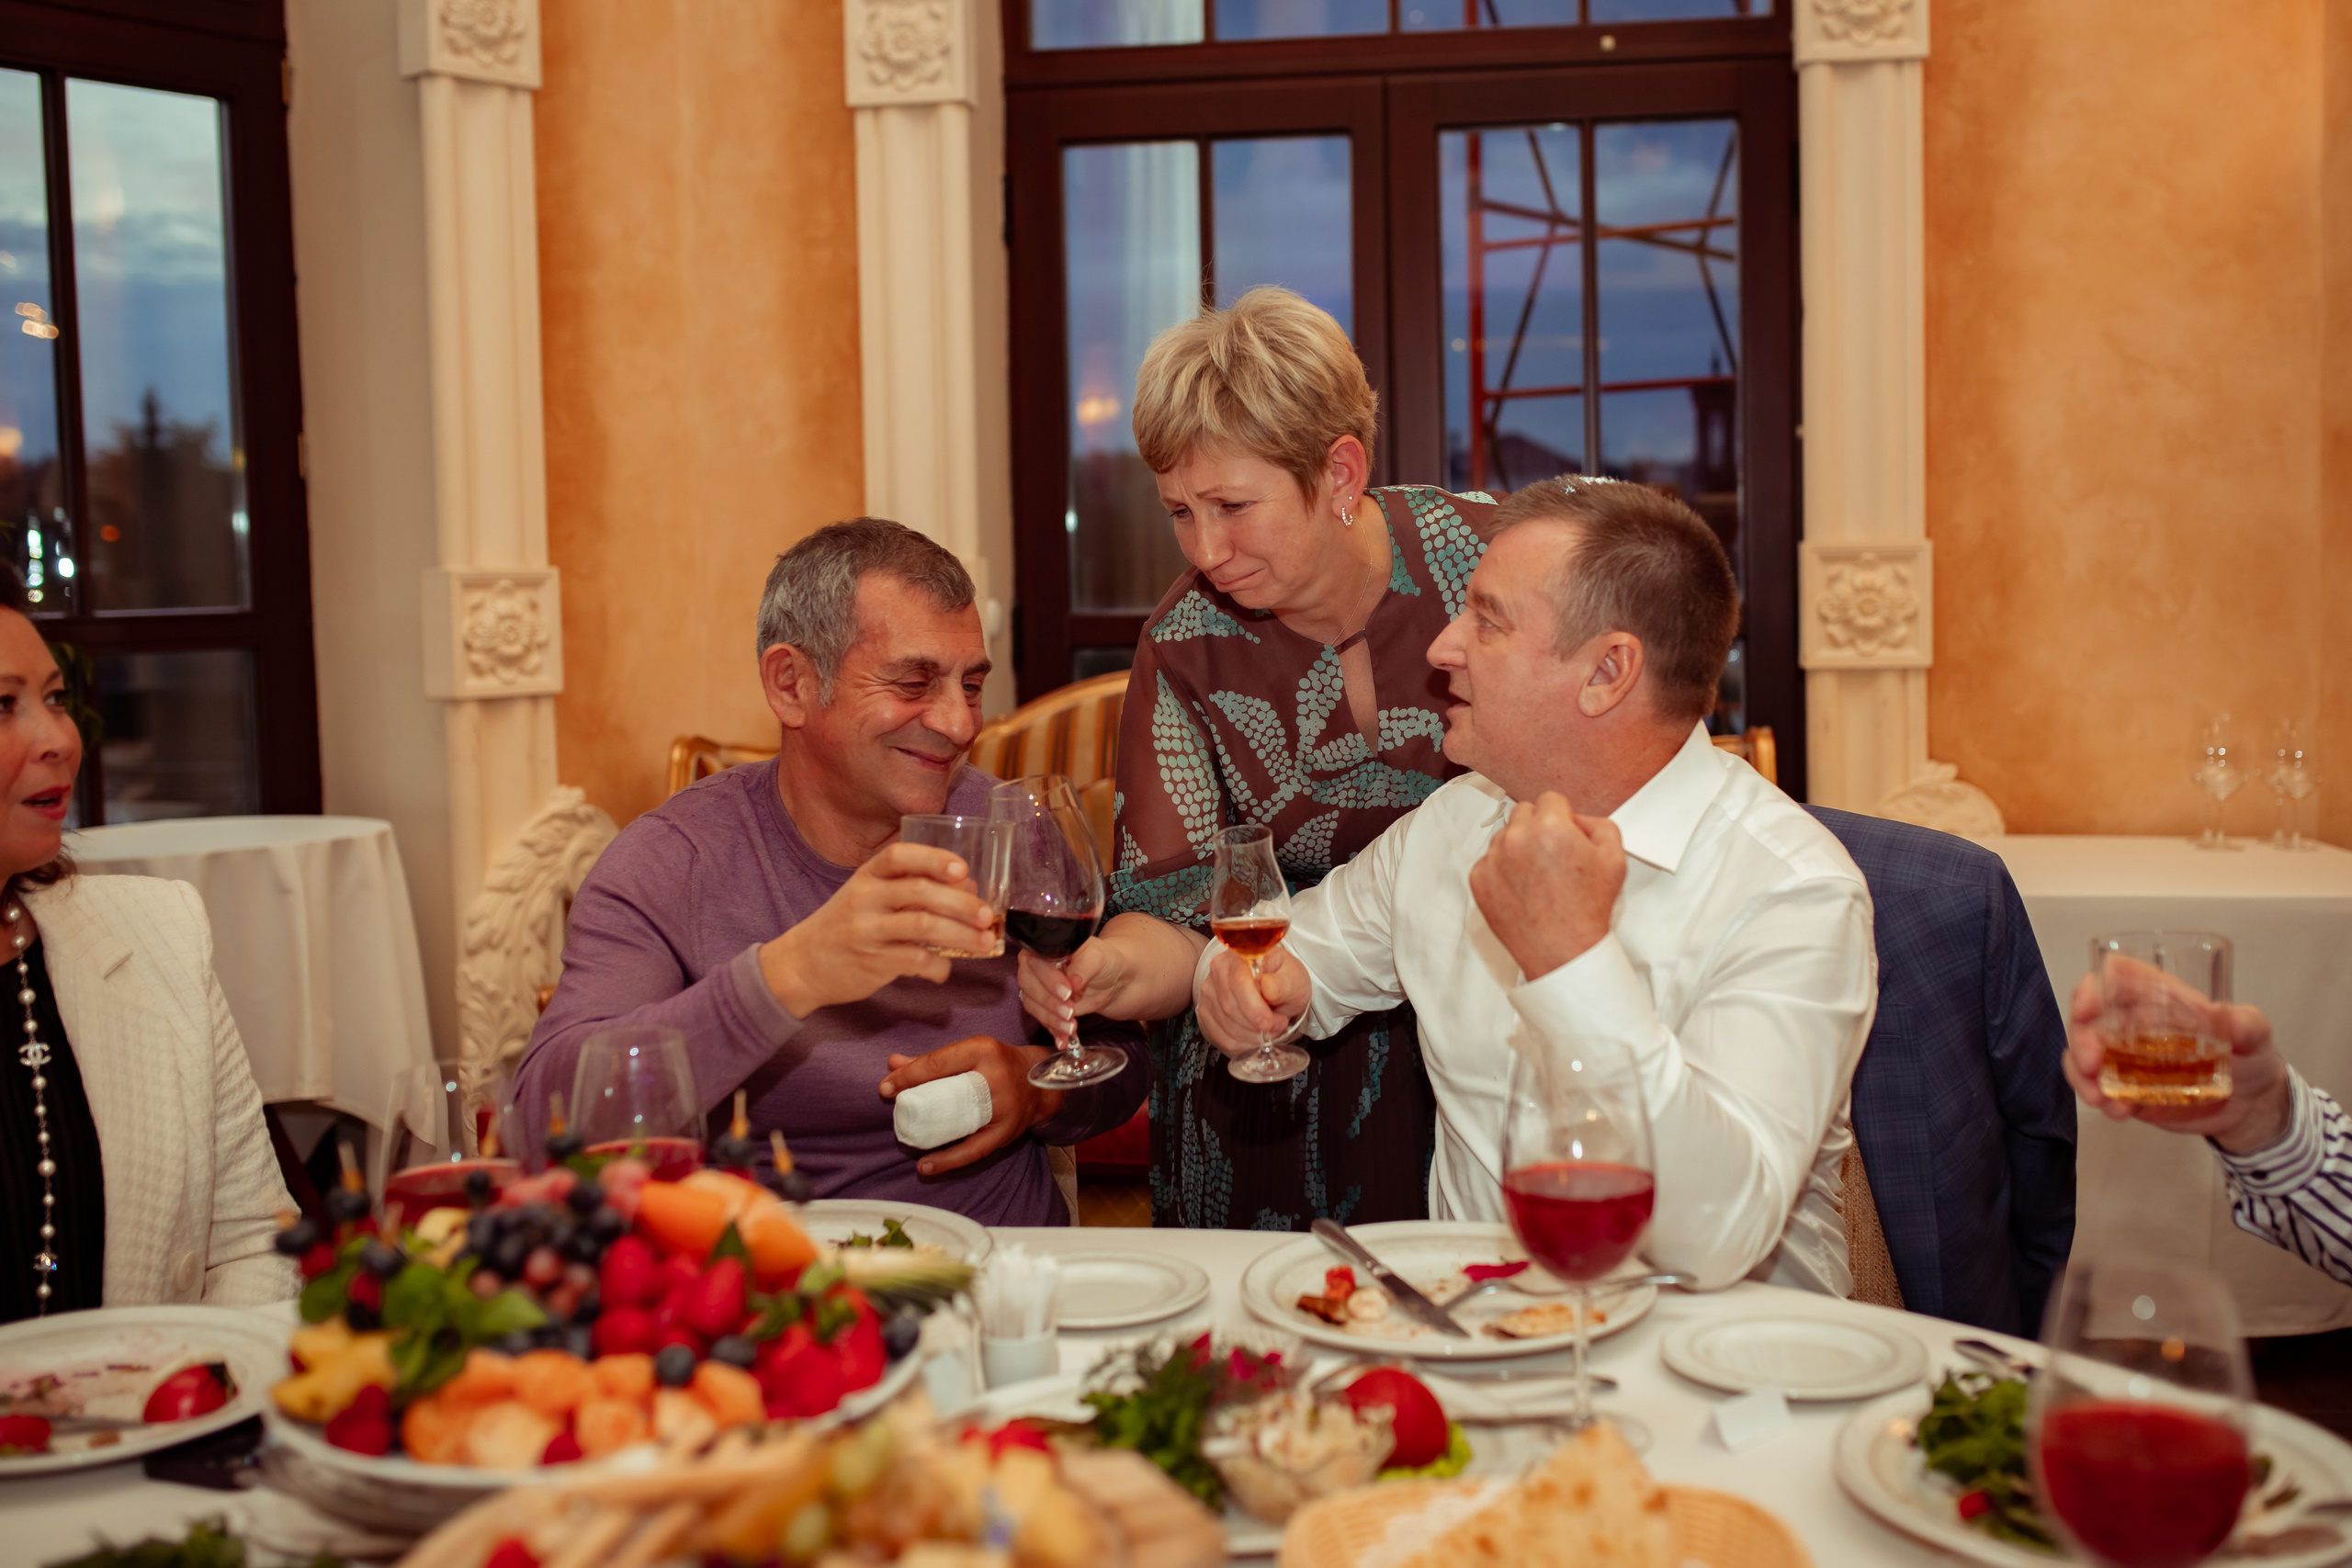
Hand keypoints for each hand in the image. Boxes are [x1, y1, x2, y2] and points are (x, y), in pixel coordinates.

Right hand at [758, 843, 996, 1016]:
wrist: (800, 965)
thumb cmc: (846, 925)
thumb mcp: (868, 896)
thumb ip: (909, 888)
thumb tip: (966, 888)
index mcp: (867, 875)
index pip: (899, 856)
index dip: (933, 859)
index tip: (962, 869)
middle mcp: (865, 898)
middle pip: (920, 892)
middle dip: (961, 903)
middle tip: (987, 914)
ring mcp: (867, 930)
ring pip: (922, 926)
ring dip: (960, 934)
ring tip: (984, 942)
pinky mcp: (871, 962)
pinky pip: (914, 960)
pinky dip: (938, 966)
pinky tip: (945, 969)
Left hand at [877, 1038, 1065, 1175]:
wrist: (1042, 1084)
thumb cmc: (998, 1065)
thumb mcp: (970, 1054)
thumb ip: (931, 1060)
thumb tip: (892, 1063)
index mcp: (983, 1050)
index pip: (940, 1061)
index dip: (910, 1075)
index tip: (886, 1087)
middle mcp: (996, 1077)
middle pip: (948, 1089)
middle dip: (915, 1100)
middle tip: (894, 1111)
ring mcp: (1003, 1107)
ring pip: (960, 1122)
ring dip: (929, 1133)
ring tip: (906, 1139)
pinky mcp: (1006, 1132)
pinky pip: (973, 1150)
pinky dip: (948, 1160)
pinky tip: (925, 1167)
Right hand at [1018, 938, 1125, 1044]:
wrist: (1113, 979)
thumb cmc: (1103, 961)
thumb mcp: (1098, 957)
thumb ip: (1083, 967)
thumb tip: (1073, 981)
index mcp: (1044, 947)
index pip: (1037, 962)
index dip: (1049, 979)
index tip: (1068, 992)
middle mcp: (1035, 966)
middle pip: (1029, 985)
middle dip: (1049, 1001)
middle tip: (1070, 1011)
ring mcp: (1037, 987)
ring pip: (1033, 1005)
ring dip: (1051, 1019)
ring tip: (1071, 1027)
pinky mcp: (1043, 1006)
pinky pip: (1042, 1019)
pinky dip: (1053, 1030)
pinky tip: (1063, 1040)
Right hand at [1196, 944, 1308, 1057]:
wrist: (1276, 990)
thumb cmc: (1283, 981)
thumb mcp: (1294, 978)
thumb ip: (1284, 983)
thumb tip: (1269, 986)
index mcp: (1238, 956)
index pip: (1239, 983)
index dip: (1255, 1009)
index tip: (1273, 1022)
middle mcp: (1217, 972)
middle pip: (1230, 1007)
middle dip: (1257, 1025)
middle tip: (1278, 1024)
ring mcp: (1208, 993)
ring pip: (1226, 1025)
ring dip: (1252, 1035)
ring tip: (1269, 1028)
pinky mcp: (1206, 1013)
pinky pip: (1221, 1037)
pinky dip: (1242, 1044)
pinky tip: (1255, 1036)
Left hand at [1468, 793, 1625, 981]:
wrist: (1563, 951)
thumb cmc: (1588, 908)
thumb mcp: (1614, 858)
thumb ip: (1599, 824)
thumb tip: (1576, 818)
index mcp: (1550, 826)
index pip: (1550, 799)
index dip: (1562, 817)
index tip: (1565, 836)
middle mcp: (1516, 838)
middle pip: (1524, 812)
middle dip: (1538, 827)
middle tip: (1553, 856)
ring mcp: (1493, 859)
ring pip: (1505, 836)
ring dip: (1519, 847)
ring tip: (1539, 877)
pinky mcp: (1478, 879)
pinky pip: (1489, 861)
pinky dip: (1502, 870)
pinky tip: (1523, 889)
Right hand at [2063, 972, 2293, 1152]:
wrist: (2251, 1109)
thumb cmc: (2251, 1058)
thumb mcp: (2256, 1035)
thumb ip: (2247, 1025)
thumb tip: (2231, 1019)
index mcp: (2159, 999)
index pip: (2115, 978)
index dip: (2093, 987)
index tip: (2088, 1008)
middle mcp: (2134, 1025)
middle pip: (2089, 1019)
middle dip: (2080, 1039)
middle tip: (2091, 1063)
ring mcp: (2126, 1058)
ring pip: (2083, 1056)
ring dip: (2080, 1074)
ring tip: (2098, 1097)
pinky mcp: (2126, 1089)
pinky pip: (2098, 1089)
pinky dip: (2099, 1099)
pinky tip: (2118, 1111)